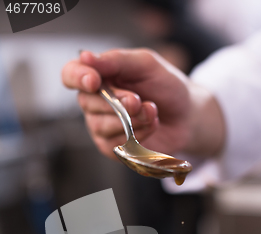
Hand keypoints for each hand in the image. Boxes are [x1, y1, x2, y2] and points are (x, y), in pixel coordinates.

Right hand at [62, 49, 224, 159]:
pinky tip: (151, 125)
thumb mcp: (146, 65)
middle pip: (87, 103)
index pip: (71, 75)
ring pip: (102, 126)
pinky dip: (138, 135)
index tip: (95, 81)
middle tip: (139, 100)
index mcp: (99, 76)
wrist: (187, 116)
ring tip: (151, 111)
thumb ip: (116, 60)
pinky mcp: (113, 148)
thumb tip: (85, 56)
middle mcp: (94, 102)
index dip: (78, 78)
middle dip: (117, 103)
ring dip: (132, 119)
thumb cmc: (166, 87)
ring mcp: (101, 126)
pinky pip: (115, 144)